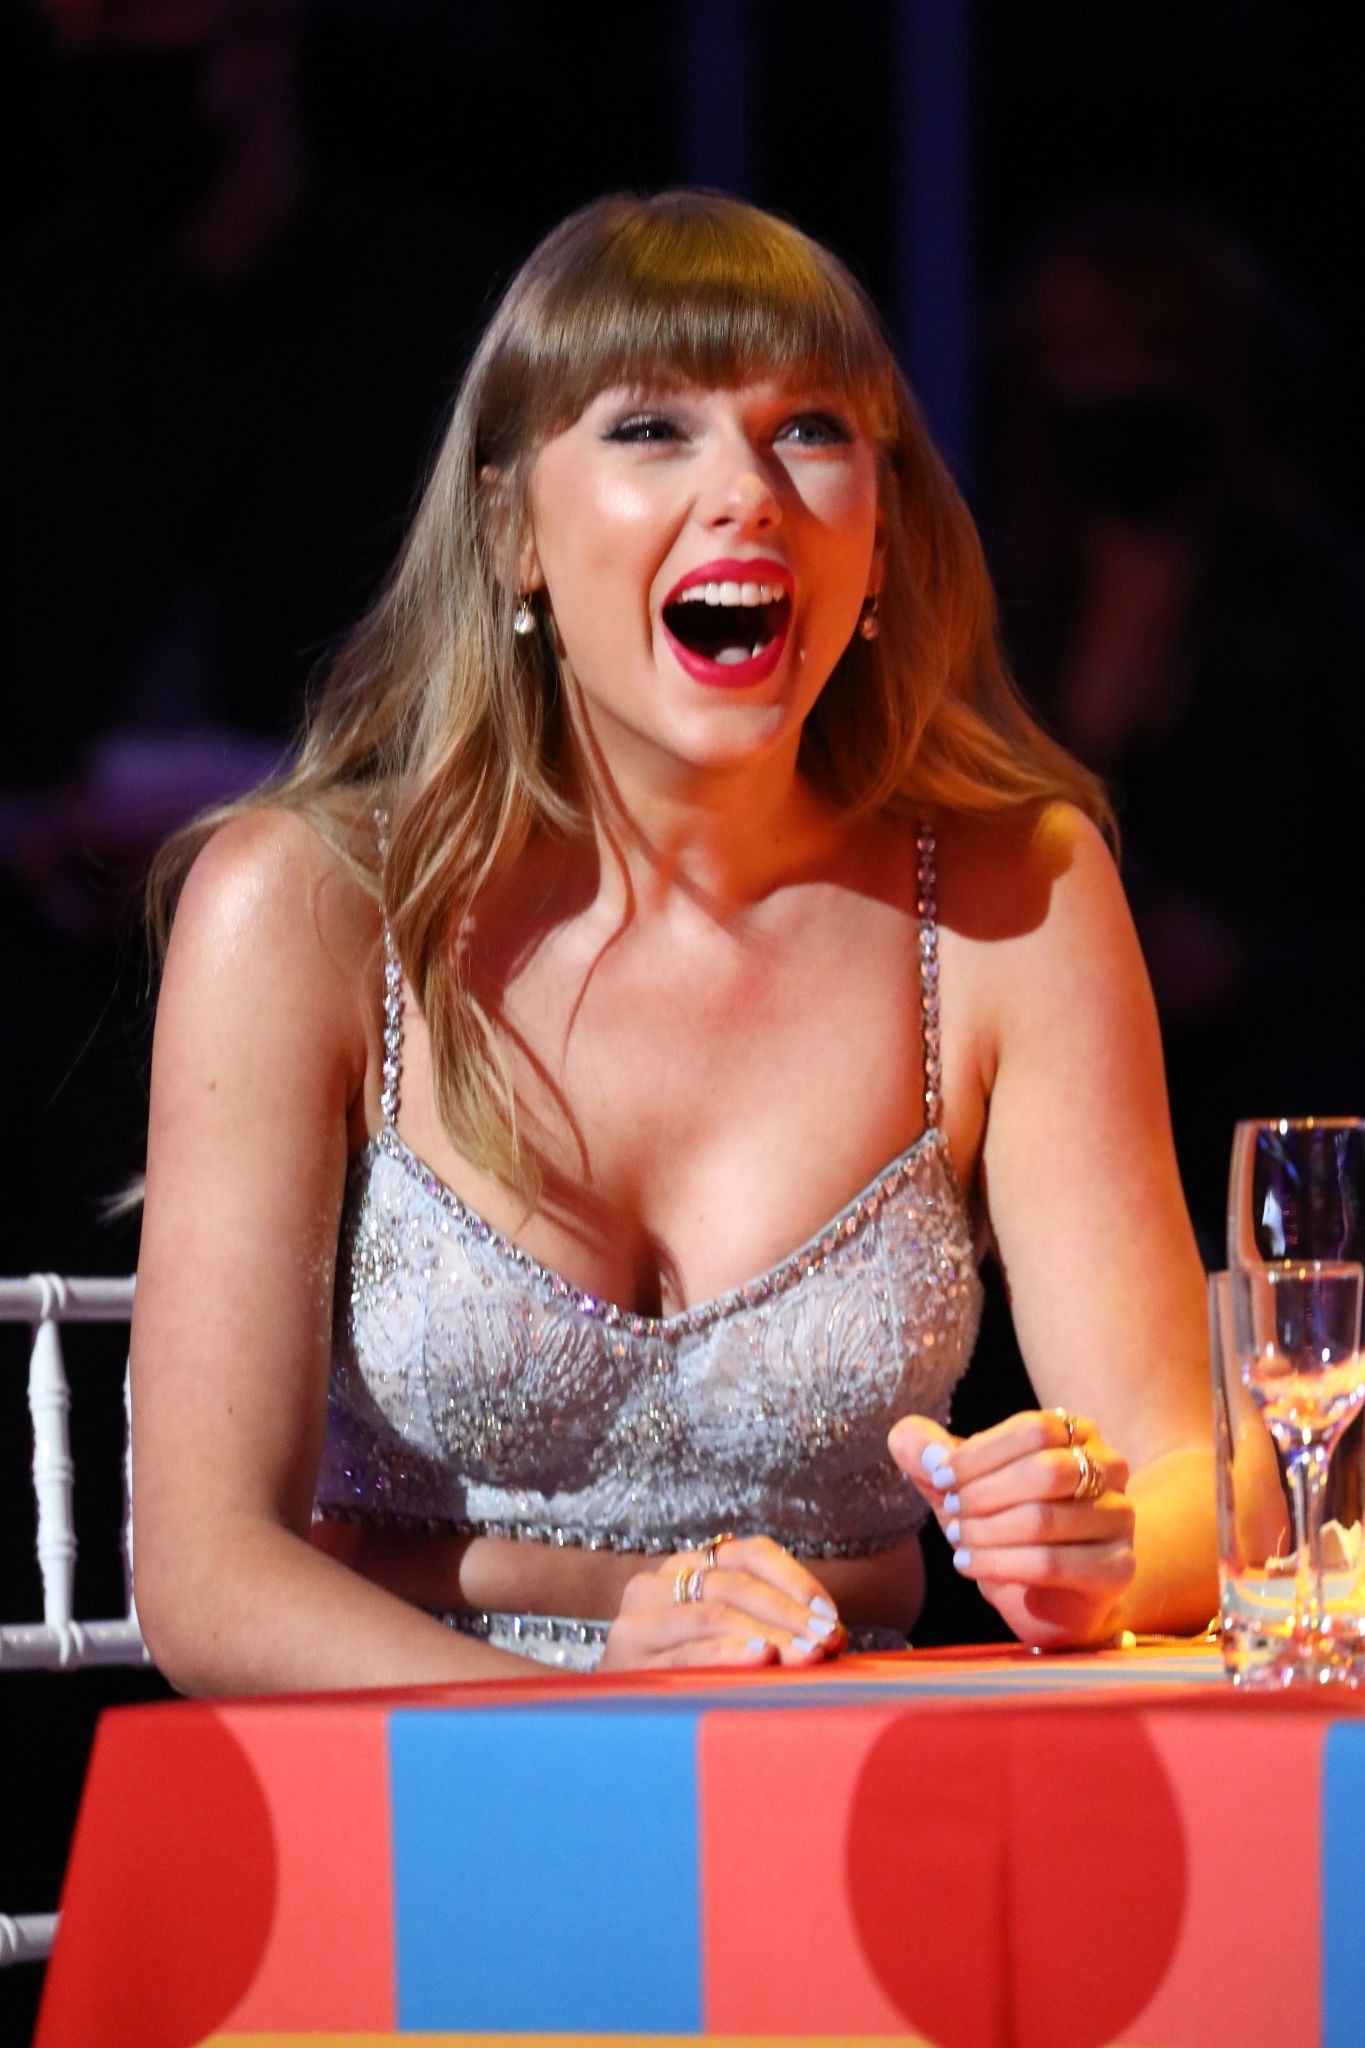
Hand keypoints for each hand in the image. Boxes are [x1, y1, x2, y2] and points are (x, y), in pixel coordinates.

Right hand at [599, 1534, 845, 1671]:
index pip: (750, 1553)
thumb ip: (770, 1628)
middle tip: (829, 1641)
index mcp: (687, 1567)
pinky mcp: (626, 1657)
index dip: (795, 1579)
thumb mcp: (725, 1641)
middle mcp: (658, 1583)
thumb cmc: (684, 1681)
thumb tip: (834, 1636)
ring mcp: (638, 1619)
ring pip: (714, 1612)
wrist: (612, 1723)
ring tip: (806, 1655)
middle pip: (736, 1584)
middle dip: (789, 1613)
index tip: (831, 1615)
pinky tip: (760, 1659)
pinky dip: (728, 1652)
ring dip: (768, 1633)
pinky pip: (687, 1650)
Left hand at [888, 1409, 1135, 1647]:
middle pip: (1043, 1472)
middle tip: (952, 1511)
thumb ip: (931, 1454)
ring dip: (986, 1533)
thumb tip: (904, 1436)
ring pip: (1042, 1520)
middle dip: (983, 1494)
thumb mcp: (963, 1483)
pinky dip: (999, 1564)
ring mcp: (1119, 1519)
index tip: (940, 1477)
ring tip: (958, 1542)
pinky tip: (970, 1565)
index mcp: (1076, 1432)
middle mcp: (1109, 1468)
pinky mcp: (1116, 1568)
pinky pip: (1051, 1564)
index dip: (978, 1454)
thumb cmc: (1006, 1522)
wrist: (1053, 1592)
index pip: (1031, 1430)